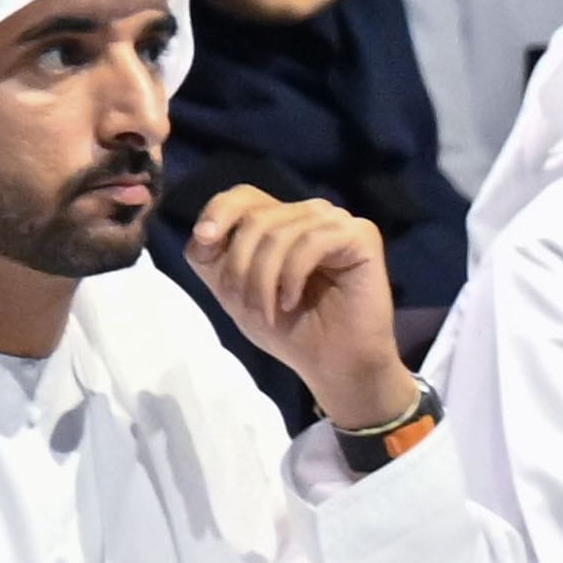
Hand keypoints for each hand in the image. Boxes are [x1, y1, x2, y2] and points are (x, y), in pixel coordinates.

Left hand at [188, 187, 417, 431]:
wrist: (333, 365)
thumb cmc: (290, 329)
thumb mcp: (237, 292)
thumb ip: (213, 259)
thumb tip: (201, 232)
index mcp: (282, 221)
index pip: (244, 197)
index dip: (219, 212)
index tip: (203, 239)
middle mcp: (310, 213)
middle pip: (256, 218)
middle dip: (240, 267)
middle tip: (246, 307)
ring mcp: (337, 221)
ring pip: (280, 233)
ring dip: (263, 280)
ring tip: (270, 312)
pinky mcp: (360, 235)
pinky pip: (311, 241)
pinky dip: (292, 275)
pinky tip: (292, 300)